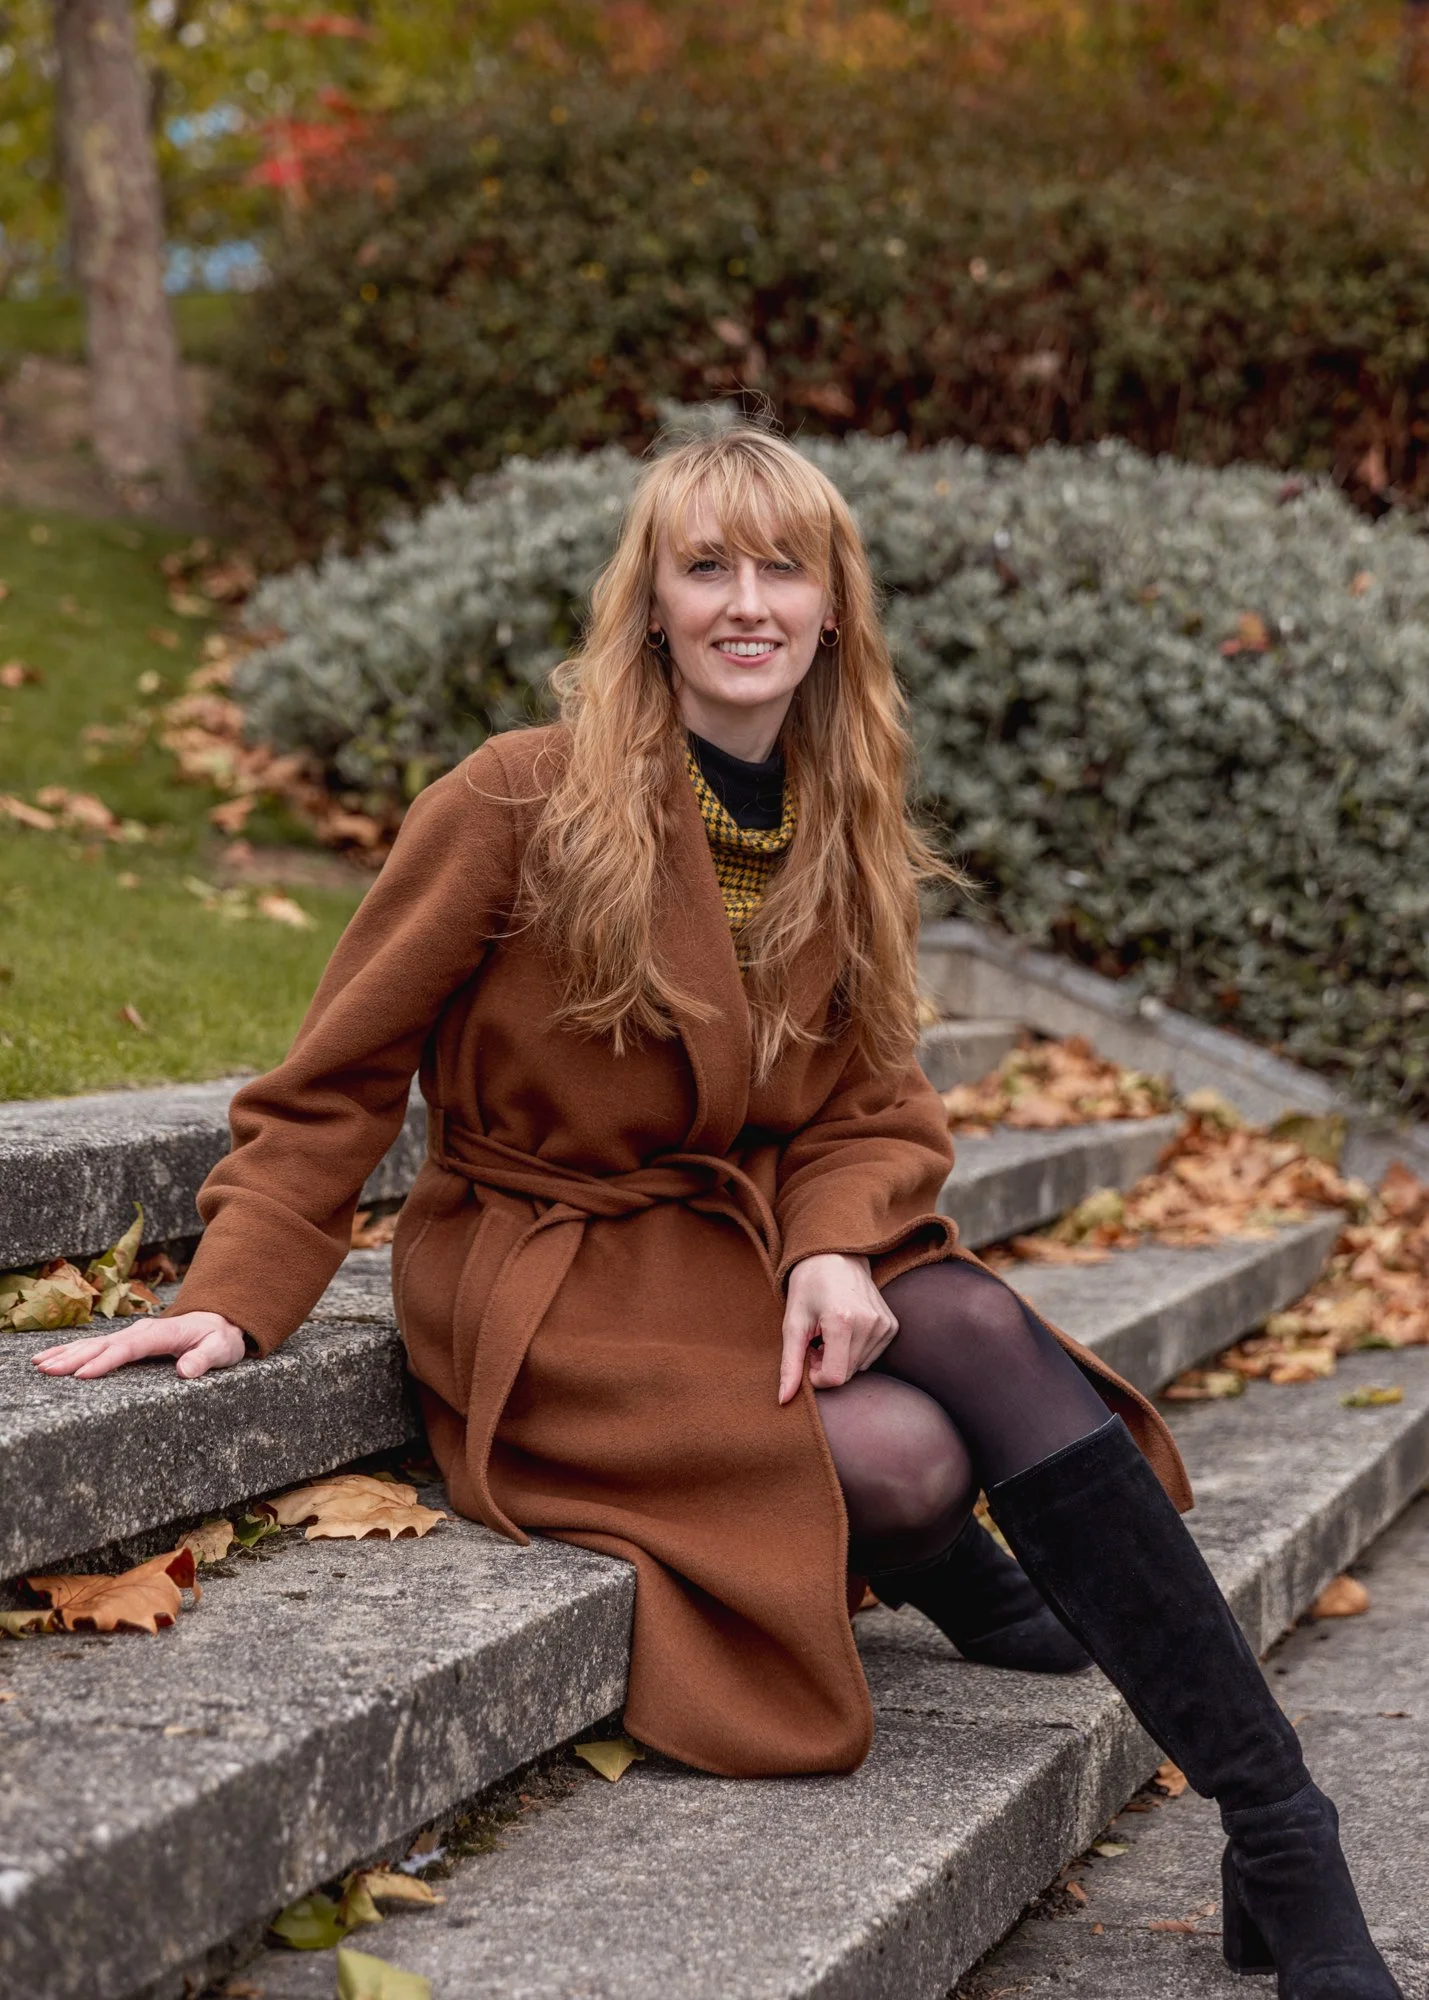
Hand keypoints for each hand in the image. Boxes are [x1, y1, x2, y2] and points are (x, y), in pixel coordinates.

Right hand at [31, 1311, 248, 1380]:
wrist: (221, 1321)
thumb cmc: (220, 1338)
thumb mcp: (221, 1349)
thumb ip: (204, 1359)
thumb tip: (186, 1371)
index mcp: (163, 1333)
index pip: (130, 1348)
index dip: (106, 1361)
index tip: (82, 1374)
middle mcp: (142, 1330)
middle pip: (104, 1344)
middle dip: (74, 1357)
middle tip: (47, 1370)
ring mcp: (133, 1334)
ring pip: (94, 1343)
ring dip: (67, 1352)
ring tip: (40, 1364)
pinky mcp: (127, 1340)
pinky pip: (96, 1345)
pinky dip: (73, 1349)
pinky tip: (51, 1357)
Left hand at [779, 1252, 897, 1403]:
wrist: (836, 1255)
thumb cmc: (809, 1286)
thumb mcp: (792, 1323)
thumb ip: (789, 1364)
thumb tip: (783, 1400)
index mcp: (842, 1321)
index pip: (834, 1378)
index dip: (816, 1377)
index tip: (808, 1356)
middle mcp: (869, 1324)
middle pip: (847, 1374)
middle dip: (827, 1366)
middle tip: (816, 1342)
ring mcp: (884, 1325)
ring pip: (859, 1368)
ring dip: (841, 1359)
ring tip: (829, 1334)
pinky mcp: (892, 1326)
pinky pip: (871, 1357)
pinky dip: (855, 1351)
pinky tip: (845, 1330)